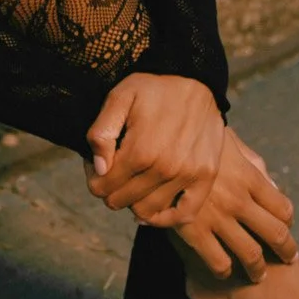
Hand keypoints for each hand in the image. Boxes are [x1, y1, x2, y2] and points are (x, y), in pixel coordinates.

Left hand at [84, 72, 225, 225]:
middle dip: (109, 189)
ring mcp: (188, 175)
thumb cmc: (153, 88)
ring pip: (147, 211)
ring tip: (132, 182)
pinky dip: (164, 218)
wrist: (195, 80)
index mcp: (140, 150)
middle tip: (112, 171)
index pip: (102, 186)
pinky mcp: (205, 177)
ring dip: (133, 202)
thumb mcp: (119, 98)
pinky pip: (184, 215)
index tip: (97, 164)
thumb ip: (102, 133)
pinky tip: (151, 209)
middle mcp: (165, 168)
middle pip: (121, 201)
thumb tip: (100, 169)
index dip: (93, 177)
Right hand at [170, 128, 297, 281]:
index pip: (283, 209)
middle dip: (286, 251)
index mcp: (249, 177)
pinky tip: (223, 270)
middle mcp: (239, 199)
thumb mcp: (231, 142)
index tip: (285, 226)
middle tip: (288, 259)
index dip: (288, 221)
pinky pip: (218, 261)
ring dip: (258, 269)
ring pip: (251, 254)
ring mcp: (218, 217)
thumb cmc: (196, 138)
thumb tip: (271, 186)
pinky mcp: (194, 230)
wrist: (160, 140)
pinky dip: (224, 270)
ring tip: (258, 275)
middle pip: (276, 235)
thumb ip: (253, 164)